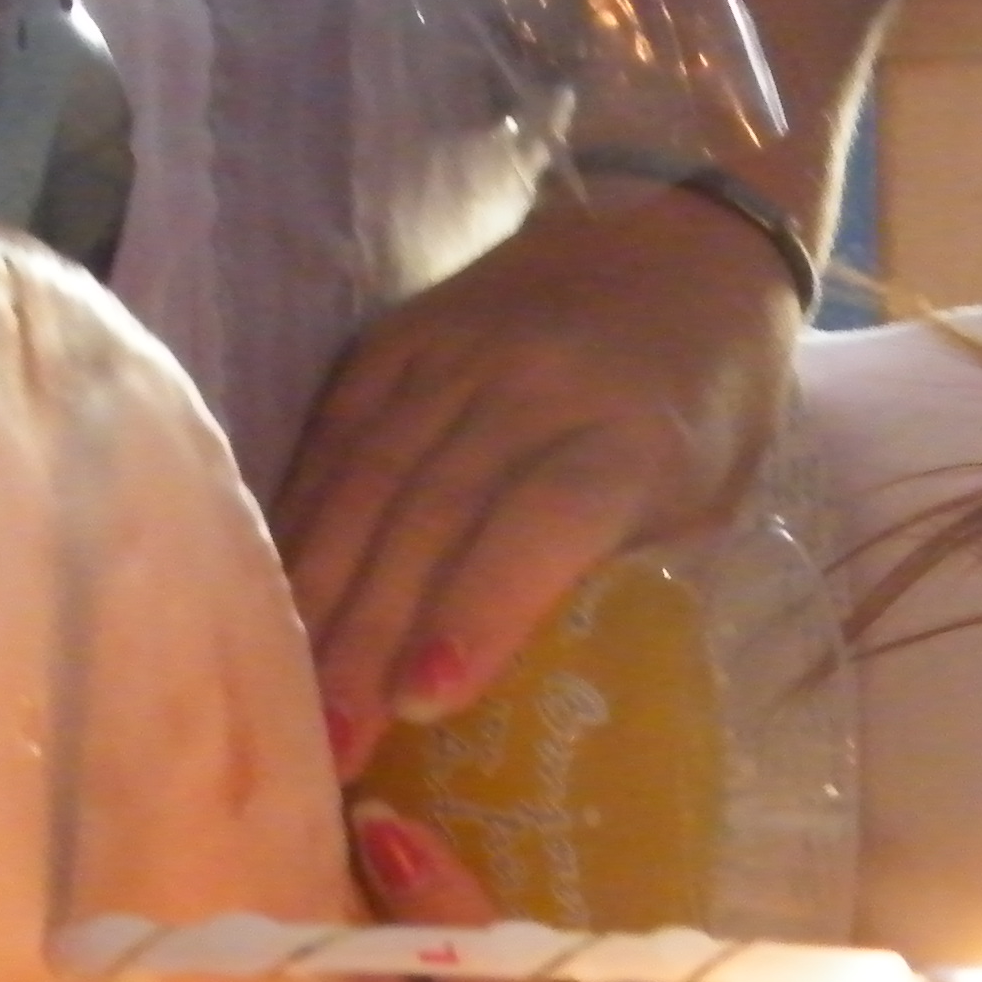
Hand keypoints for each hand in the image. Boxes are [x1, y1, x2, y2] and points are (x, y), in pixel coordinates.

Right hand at [277, 184, 804, 776]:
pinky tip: (273, 599)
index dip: (481, 608)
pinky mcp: (396, 341)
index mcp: (628, 432)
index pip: (543, 520)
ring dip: (322, 598)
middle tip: (330, 745)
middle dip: (373, 640)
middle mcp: (531, 385)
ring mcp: (453, 356)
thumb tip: (503, 660)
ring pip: (369, 484)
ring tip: (291, 696)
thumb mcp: (703, 495)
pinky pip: (336, 440)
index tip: (426, 698)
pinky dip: (301, 524)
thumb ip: (612, 561)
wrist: (681, 236)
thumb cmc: (709, 402)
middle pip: (434, 518)